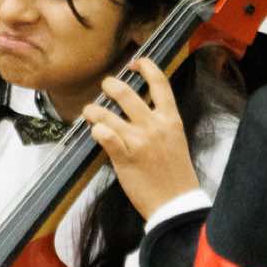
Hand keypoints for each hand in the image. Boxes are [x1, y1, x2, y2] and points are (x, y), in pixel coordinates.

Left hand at [83, 57, 200, 218]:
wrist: (176, 203)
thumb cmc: (175, 175)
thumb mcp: (175, 140)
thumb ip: (159, 123)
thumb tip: (138, 110)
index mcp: (171, 119)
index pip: (160, 82)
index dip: (146, 66)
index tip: (135, 63)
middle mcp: (155, 126)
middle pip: (127, 93)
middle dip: (110, 85)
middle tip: (105, 87)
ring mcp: (139, 141)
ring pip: (108, 113)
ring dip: (94, 110)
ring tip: (90, 111)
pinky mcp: (126, 158)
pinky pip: (105, 135)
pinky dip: (96, 130)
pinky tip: (95, 131)